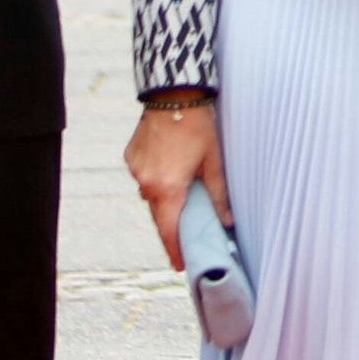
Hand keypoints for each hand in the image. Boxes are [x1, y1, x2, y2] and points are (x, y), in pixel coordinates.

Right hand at [126, 91, 229, 271]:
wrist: (173, 94)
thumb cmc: (199, 127)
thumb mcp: (214, 162)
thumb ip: (219, 195)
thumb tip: (228, 222)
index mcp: (167, 189)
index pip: (169, 230)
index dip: (174, 250)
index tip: (179, 265)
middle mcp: (146, 183)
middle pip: (158, 215)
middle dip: (171, 225)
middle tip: (183, 236)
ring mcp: (135, 170)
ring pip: (150, 195)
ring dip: (165, 198)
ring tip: (181, 195)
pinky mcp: (130, 156)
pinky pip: (144, 176)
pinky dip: (156, 178)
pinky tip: (171, 169)